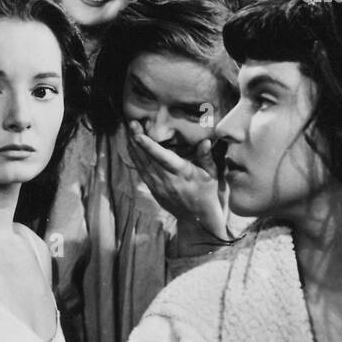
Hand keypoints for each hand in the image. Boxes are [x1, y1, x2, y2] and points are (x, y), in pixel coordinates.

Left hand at [127, 121, 227, 237]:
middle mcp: (167, 180)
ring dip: (134, 147)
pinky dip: (136, 158)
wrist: (197, 219)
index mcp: (182, 173)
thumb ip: (206, 158)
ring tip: (129, 130)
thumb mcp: (212, 175)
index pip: (163, 158)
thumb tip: (205, 141)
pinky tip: (132, 146)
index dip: (149, 147)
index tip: (138, 136)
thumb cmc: (207, 193)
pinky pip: (141, 171)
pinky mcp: (153, 189)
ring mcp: (158, 186)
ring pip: (141, 164)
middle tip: (132, 123)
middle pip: (148, 158)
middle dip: (138, 140)